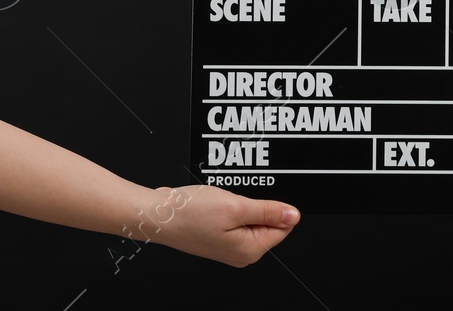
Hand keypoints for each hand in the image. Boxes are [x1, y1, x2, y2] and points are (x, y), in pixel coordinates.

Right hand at [132, 184, 298, 266]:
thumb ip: (268, 211)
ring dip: (242, 205)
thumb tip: (294, 216)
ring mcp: (230, 246)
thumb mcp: (236, 207)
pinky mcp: (220, 237)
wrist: (158, 215)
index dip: (275, 207)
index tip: (257, 199)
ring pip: (252, 218)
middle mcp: (241, 253)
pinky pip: (237, 218)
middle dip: (256, 206)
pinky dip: (231, 207)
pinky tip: (217, 203)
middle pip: (268, 223)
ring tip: (223, 202)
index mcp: (250, 250)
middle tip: (234, 200)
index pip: (283, 227)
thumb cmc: (190, 213)